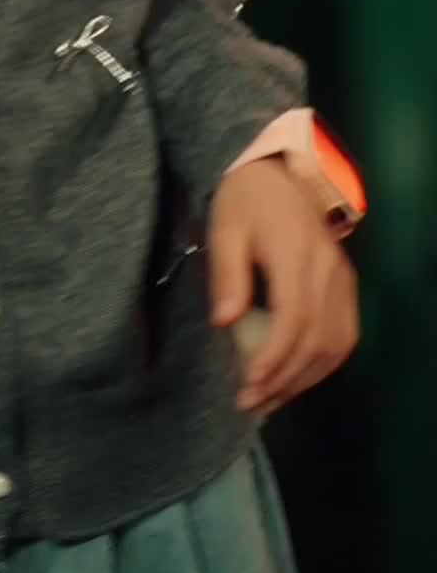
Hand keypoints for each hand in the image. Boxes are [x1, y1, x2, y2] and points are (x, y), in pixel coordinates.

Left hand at [209, 157, 358, 416]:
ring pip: (335, 343)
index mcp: (296, 253)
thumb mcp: (224, 229)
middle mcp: (328, 270)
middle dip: (283, 378)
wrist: (275, 170)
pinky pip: (345, 334)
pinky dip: (324, 363)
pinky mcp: (347, 284)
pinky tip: (298, 378)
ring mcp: (343, 278)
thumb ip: (227, 274)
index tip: (247, 386)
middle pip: (315, 339)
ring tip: (270, 399)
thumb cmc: (244, 199)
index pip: (293, 318)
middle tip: (251, 403)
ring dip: (304, 378)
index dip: (273, 358)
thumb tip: (225, 322)